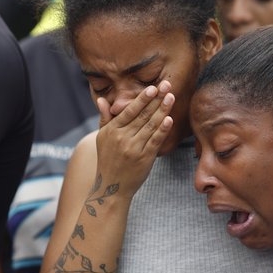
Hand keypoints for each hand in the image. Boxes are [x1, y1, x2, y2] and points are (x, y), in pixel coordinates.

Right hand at [94, 81, 174, 198]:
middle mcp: (122, 138)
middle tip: (167, 85)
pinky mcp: (144, 158)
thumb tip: (102, 99)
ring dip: (162, 110)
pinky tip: (169, 119)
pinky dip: (162, 130)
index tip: (152, 87)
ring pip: (150, 126)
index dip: (142, 98)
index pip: (129, 111)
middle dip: (156, 99)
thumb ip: (105, 118)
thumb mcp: (102, 138)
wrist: (111, 187)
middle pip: (142, 115)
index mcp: (112, 131)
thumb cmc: (108, 159)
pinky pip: (155, 141)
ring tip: (171, 97)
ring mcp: (134, 148)